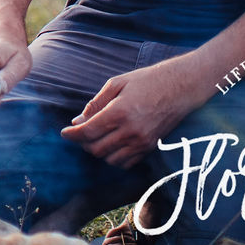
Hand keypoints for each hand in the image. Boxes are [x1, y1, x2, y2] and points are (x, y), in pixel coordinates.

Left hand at [62, 59, 203, 166]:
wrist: (180, 87)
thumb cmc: (146, 81)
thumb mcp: (116, 84)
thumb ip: (95, 104)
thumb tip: (78, 121)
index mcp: (119, 112)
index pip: (87, 132)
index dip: (72, 134)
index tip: (64, 132)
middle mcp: (130, 131)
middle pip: (96, 149)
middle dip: (83, 142)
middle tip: (80, 131)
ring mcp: (142, 142)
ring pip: (110, 159)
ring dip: (98, 151)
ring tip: (96, 137)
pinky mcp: (150, 147)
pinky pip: (126, 163)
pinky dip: (114, 157)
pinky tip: (111, 144)